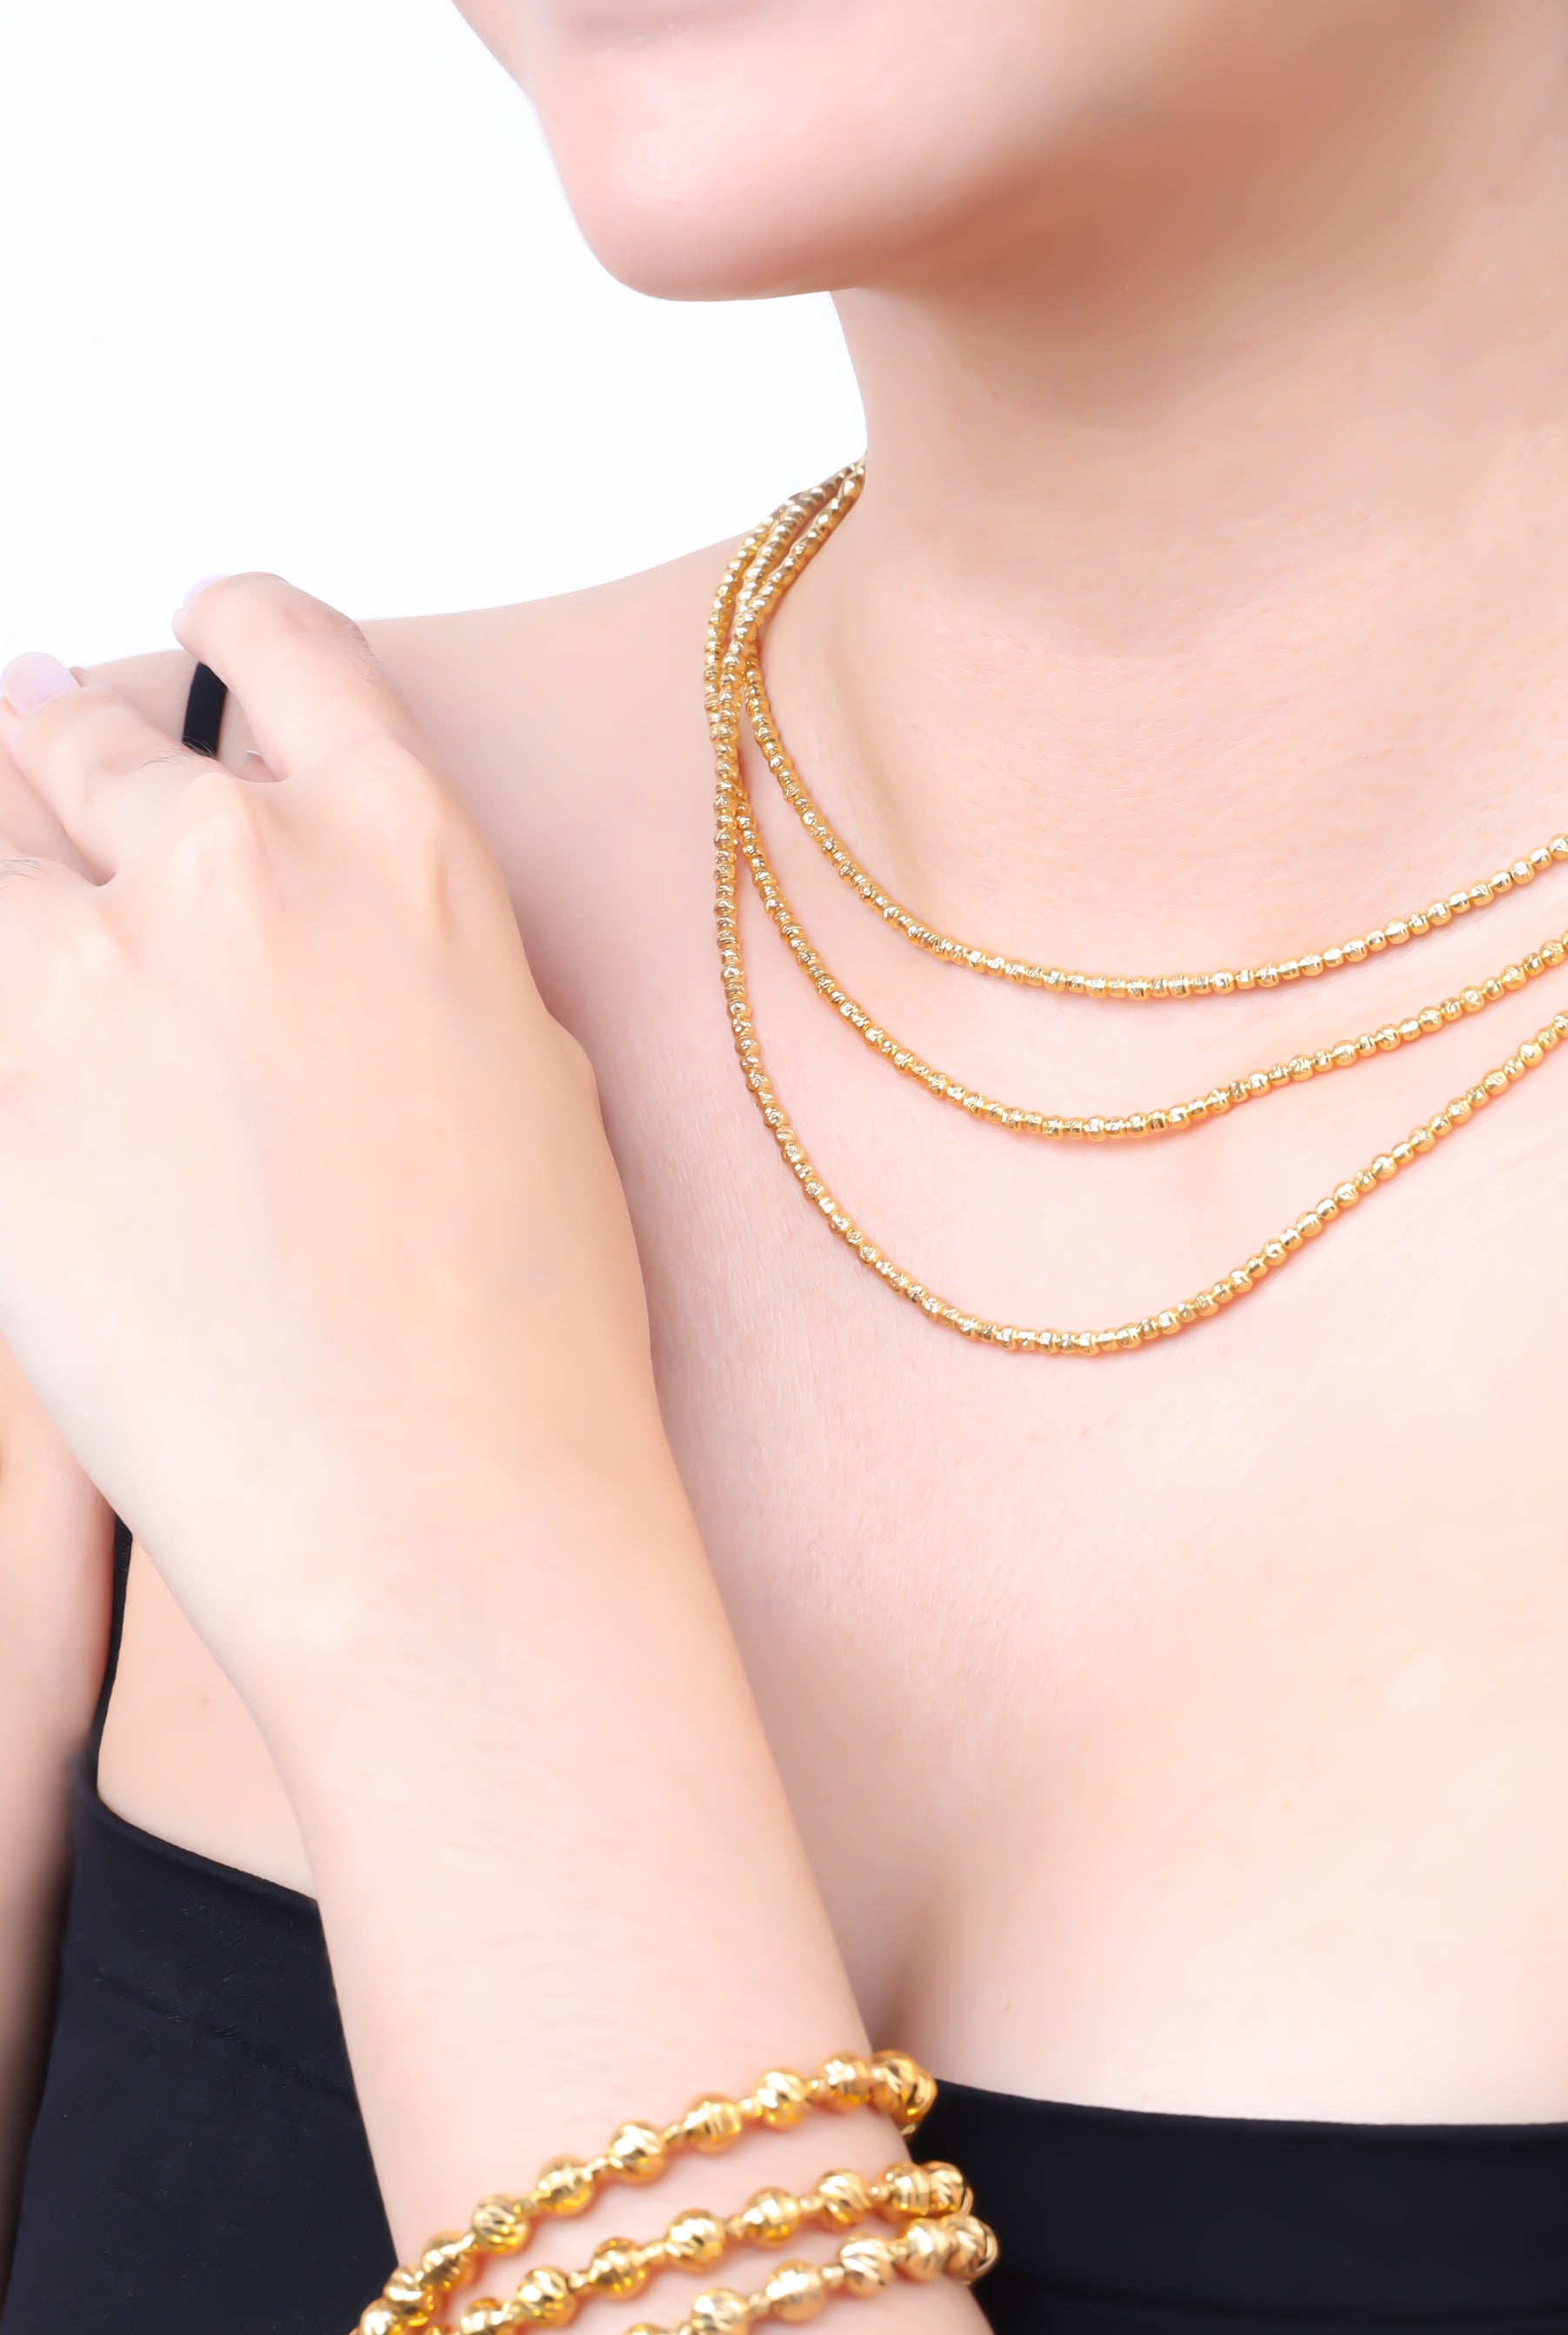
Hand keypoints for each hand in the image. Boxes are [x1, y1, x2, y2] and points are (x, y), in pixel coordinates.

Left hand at [0, 584, 675, 1717]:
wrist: (440, 1493)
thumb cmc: (525, 1327)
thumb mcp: (533, 1082)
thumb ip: (424, 960)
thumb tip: (346, 931)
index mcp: (414, 852)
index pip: (292, 652)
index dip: (232, 626)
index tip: (199, 633)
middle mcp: (248, 865)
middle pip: (95, 737)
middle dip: (72, 763)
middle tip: (57, 795)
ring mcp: (96, 961)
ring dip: (2, 861)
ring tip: (28, 926)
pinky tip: (19, 1034)